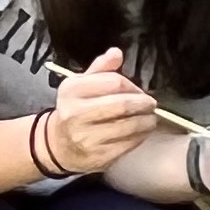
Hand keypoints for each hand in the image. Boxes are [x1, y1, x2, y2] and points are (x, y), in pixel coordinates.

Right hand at [43, 48, 157, 174]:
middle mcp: (76, 114)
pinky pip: (128, 144)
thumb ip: (101, 68)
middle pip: (123, 105)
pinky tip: (142, 131)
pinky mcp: (98, 156)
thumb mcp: (81, 84)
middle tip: (151, 104)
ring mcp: (86, 137)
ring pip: (129, 126)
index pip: (114, 82)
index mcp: (72, 90)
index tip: (138, 90)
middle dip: (143, 104)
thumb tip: (117, 53)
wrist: (58, 145)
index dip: (132, 86)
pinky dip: (141, 136)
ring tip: (150, 118)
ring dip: (146, 121)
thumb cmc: (74, 110)